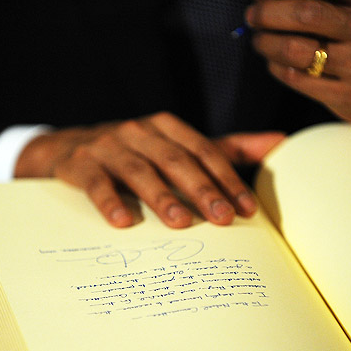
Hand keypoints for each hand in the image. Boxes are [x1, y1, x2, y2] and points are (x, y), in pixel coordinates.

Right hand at [15, 112, 283, 227]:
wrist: (70, 148)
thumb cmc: (137, 153)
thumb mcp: (179, 146)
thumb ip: (226, 148)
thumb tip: (279, 141)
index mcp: (168, 127)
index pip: (204, 151)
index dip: (227, 179)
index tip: (247, 209)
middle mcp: (140, 131)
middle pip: (176, 160)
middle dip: (201, 189)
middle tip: (222, 218)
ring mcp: (109, 145)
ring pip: (139, 170)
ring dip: (161, 196)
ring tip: (181, 223)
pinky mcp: (82, 163)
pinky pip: (97, 182)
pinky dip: (110, 201)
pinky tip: (122, 223)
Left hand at [246, 0, 350, 128]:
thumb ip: (326, 2)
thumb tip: (269, 0)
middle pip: (306, 12)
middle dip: (269, 12)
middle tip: (253, 16)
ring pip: (297, 50)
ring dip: (267, 43)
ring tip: (259, 41)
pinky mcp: (348, 95)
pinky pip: (298, 79)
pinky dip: (277, 68)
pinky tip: (274, 63)